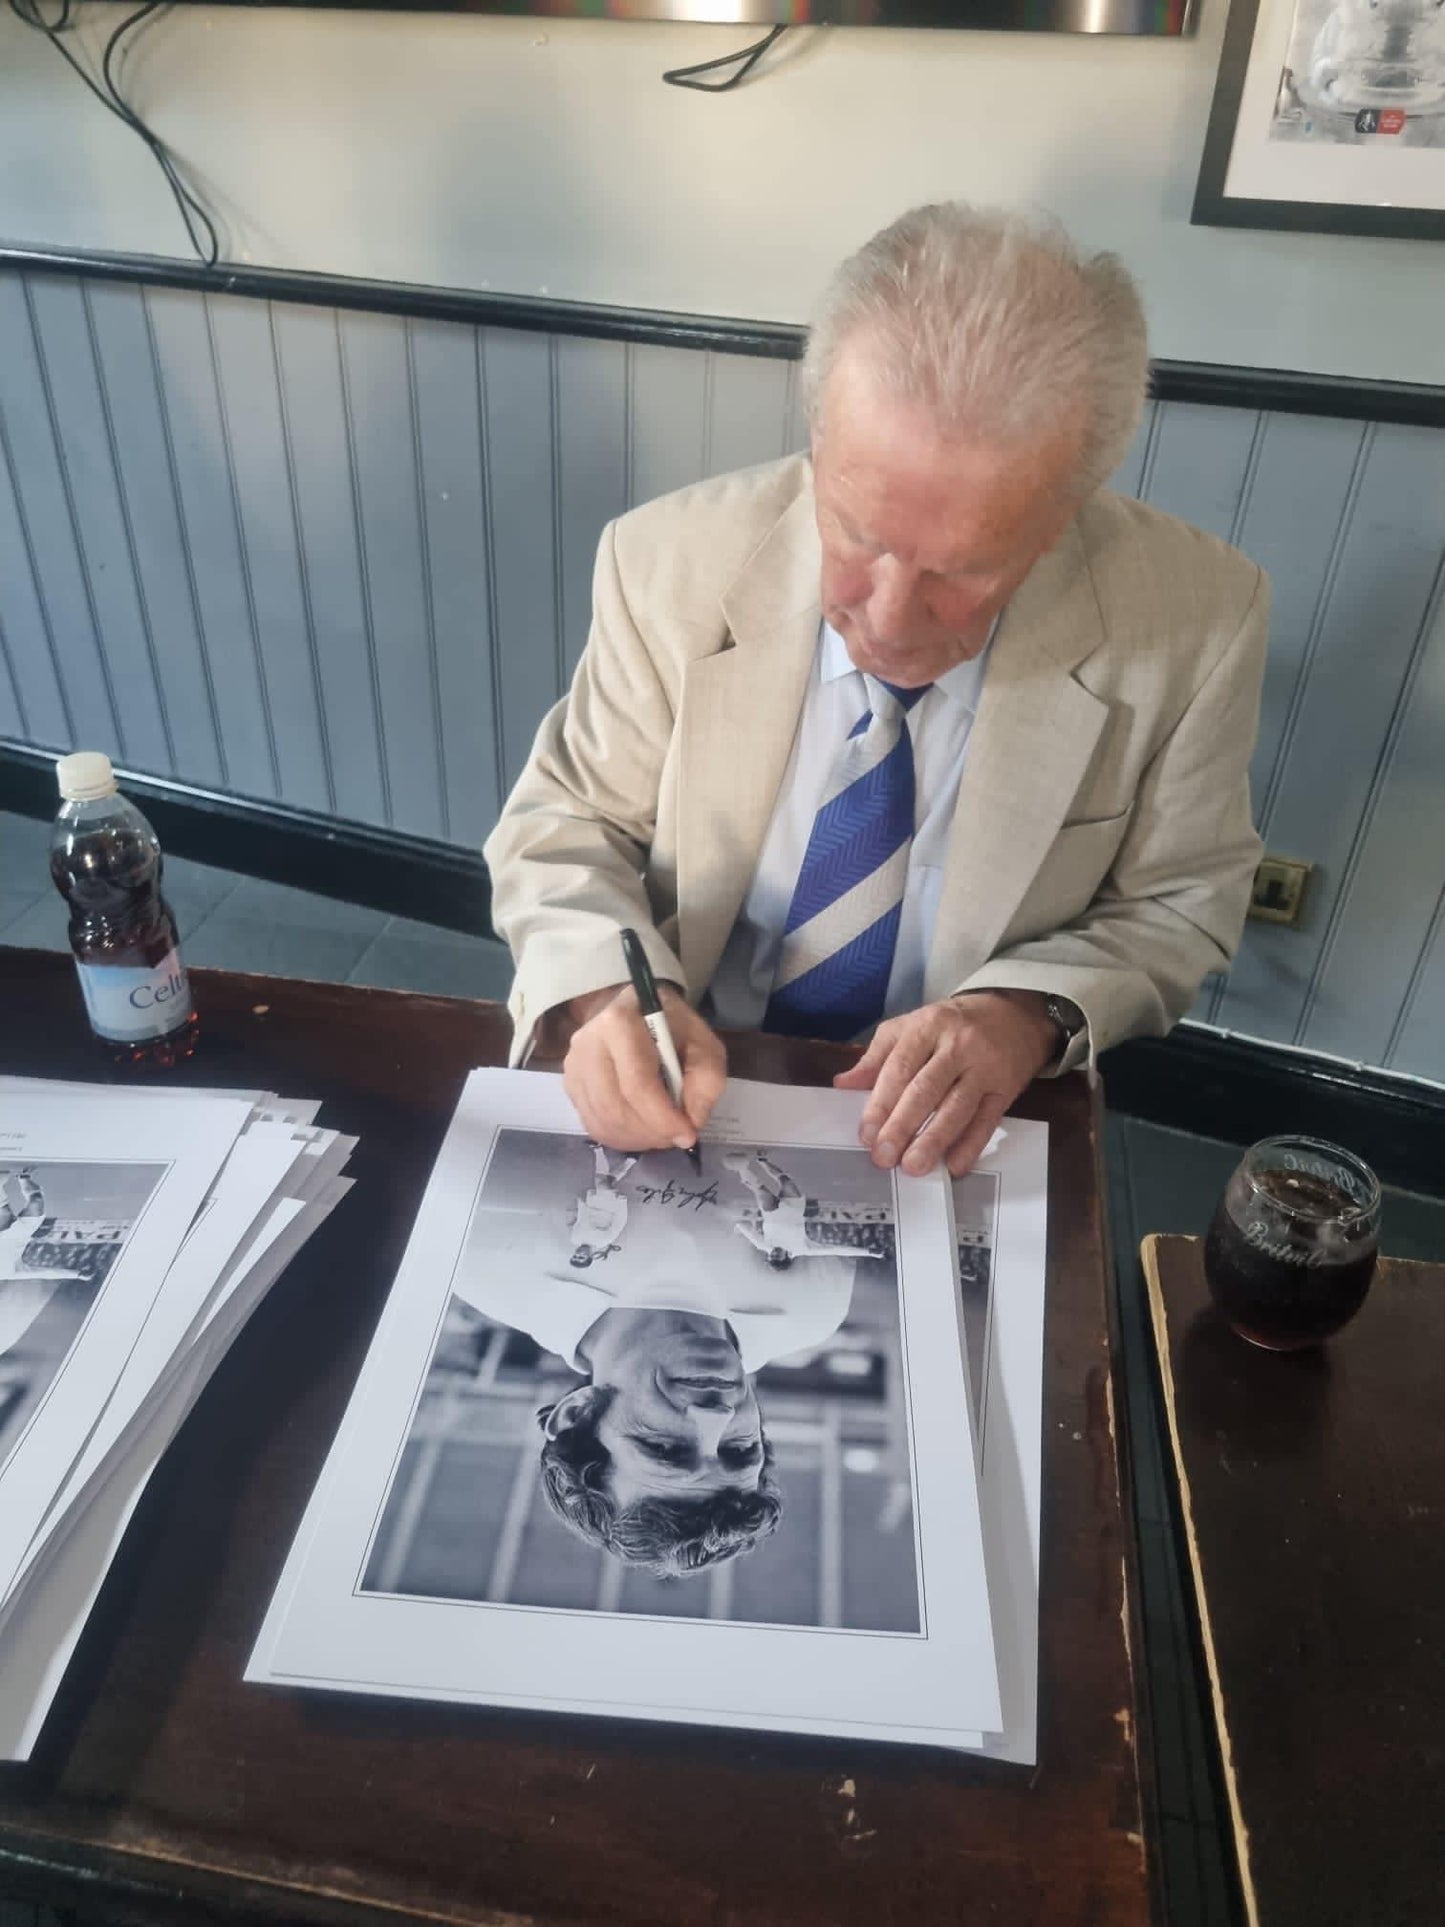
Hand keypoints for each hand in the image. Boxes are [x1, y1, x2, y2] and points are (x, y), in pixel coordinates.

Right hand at [562, 982, 726, 1153]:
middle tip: (676, 1138)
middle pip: (615, 1108)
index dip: (662, 1118)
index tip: (688, 1135)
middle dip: (650, 1132)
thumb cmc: (671, 1026)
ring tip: (661, 1135)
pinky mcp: (570, 1084)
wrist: (635, 1011)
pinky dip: (620, 1137)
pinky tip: (641, 1132)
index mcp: (620, 1024)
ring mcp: (573, 1066)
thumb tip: (692, 1122)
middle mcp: (587, 1044)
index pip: (637, 1084)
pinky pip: (592, 1124)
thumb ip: (707, 1080)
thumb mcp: (703, 1043)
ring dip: (636, 1139)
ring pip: (602, 1121)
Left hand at [833, 991, 1057, 1177]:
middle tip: (884, 1157)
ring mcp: (985, 1067)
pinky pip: (987, 1120)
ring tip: (914, 1166)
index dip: (881, 1103)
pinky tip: (954, 1165)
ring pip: (957, 1107)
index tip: (866, 1135)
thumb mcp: (911, 1027)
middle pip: (926, 1089)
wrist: (1013, 1012)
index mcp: (927, 1027)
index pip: (899, 1068)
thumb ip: (877, 1056)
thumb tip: (843, 1084)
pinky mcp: (1006, 1088)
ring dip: (934, 1140)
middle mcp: (957, 1046)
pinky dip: (971, 1145)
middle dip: (902, 1126)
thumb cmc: (951, 1024)